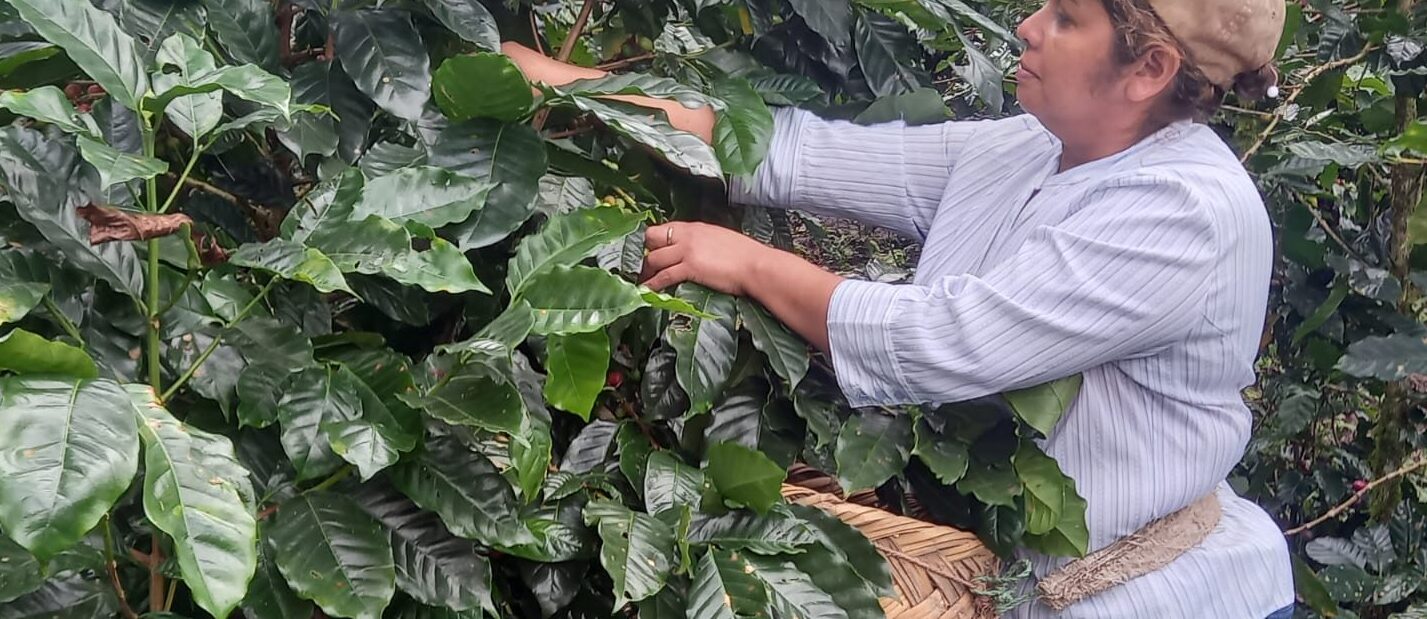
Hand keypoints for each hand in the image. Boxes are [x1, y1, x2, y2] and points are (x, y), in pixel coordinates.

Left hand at [641, 222, 773, 295]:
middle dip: (645, 254)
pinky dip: (653, 285)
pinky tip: (647, 291)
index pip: (665, 228)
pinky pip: (664, 276)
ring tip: (642, 282)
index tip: (651, 252)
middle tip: (643, 268)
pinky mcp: (690, 267)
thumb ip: (704, 242)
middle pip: (653, 239)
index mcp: (696, 227)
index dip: (654, 241)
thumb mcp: (721, 240)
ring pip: (655, 258)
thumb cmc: (746, 256)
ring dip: (646, 272)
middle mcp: (688, 235)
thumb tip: (697, 252)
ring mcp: (687, 250)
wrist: (755, 266)